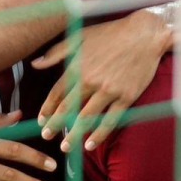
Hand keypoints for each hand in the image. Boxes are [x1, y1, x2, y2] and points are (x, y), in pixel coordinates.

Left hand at [33, 8, 169, 152]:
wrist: (145, 34)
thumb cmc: (110, 33)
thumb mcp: (80, 37)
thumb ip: (56, 52)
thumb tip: (35, 64)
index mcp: (77, 67)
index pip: (56, 93)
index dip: (47, 109)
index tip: (41, 120)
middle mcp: (90, 81)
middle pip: (68, 109)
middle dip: (55, 125)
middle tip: (46, 136)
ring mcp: (109, 90)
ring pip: (87, 118)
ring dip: (74, 135)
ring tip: (65, 147)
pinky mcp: (126, 97)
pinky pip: (110, 120)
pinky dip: (99, 134)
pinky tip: (90, 144)